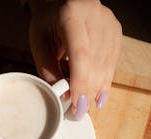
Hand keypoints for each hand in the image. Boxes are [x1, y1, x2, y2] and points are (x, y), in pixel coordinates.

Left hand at [28, 0, 121, 118]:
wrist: (61, 6)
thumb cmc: (47, 25)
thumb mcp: (39, 45)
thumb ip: (48, 71)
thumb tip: (63, 97)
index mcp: (71, 14)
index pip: (80, 55)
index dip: (80, 83)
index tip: (77, 106)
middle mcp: (94, 16)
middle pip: (95, 62)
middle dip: (87, 92)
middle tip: (77, 112)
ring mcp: (108, 24)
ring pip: (106, 65)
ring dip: (96, 90)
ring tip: (85, 107)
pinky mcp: (115, 33)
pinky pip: (112, 63)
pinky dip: (104, 82)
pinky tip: (97, 97)